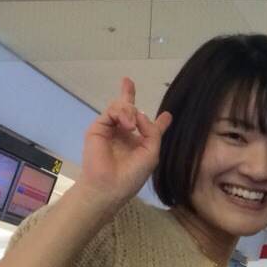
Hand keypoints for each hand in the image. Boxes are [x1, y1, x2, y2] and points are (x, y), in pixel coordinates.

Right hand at [78, 78, 172, 206]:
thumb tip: (142, 114)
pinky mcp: (98, 128)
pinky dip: (122, 114)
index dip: (158, 120)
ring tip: (131, 125)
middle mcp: (125, 134)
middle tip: (128, 81)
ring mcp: (111, 130)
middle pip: (128, 109)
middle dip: (128, 95)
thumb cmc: (132, 174)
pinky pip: (111, 111)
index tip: (167, 114)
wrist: (109, 186)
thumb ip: (152, 131)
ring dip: (129, 111)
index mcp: (139, 142)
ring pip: (122, 108)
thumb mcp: (151, 153)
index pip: (148, 127)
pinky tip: (127, 124)